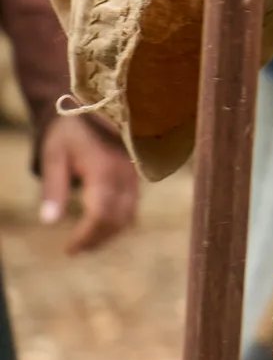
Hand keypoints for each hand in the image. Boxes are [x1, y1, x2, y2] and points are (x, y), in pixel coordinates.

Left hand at [35, 113, 137, 254]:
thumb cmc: (66, 134)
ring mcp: (133, 174)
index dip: (87, 236)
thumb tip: (49, 222)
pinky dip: (119, 222)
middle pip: (118, 218)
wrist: (90, 108)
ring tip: (87, 244)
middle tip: (75, 251)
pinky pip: (133, 206)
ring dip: (109, 234)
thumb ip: (53, 188)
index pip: (100, 213)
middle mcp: (124, 173)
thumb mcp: (53, 157)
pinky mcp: (135, 176)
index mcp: (103, 169)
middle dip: (97, 239)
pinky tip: (101, 228)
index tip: (70, 249)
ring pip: (129, 215)